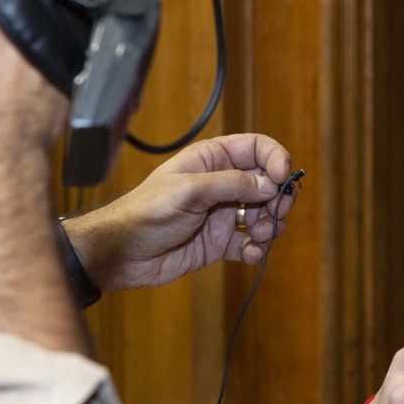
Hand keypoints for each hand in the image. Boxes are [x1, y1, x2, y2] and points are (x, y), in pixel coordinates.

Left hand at [61, 133, 295, 290]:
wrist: (120, 254)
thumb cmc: (145, 213)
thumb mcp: (189, 191)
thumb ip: (231, 184)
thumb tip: (270, 184)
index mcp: (211, 160)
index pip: (255, 148)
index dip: (275, 158)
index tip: (283, 177)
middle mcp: (220, 184)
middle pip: (266, 183)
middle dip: (278, 197)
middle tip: (277, 212)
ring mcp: (221, 214)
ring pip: (263, 214)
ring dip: (270, 225)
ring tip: (260, 235)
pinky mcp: (218, 243)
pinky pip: (249, 243)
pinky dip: (256, 249)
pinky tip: (249, 253)